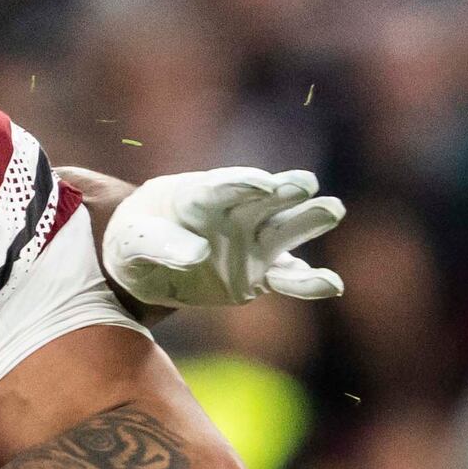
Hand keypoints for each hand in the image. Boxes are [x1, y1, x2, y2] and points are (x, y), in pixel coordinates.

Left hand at [98, 166, 346, 310]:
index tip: (264, 184)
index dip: (241, 184)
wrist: (146, 264)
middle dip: (285, 190)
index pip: (221, 187)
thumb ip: (161, 245)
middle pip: (263, 200)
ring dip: (308, 220)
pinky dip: (309, 283)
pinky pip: (288, 278)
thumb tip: (200, 254)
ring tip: (333, 209)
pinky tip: (332, 285)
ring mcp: (251, 242)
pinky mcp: (261, 274)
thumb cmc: (136, 241)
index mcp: (197, 195)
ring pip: (285, 231)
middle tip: (305, 183)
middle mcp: (233, 213)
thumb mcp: (134, 242)